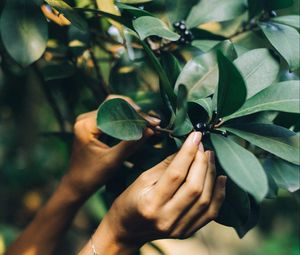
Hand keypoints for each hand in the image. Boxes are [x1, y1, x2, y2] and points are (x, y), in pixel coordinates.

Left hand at [63, 95, 159, 200]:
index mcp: (86, 125)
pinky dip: (126, 120)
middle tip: (152, 123)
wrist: (76, 185)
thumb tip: (150, 130)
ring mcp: (88, 120)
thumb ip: (131, 144)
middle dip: (135, 112)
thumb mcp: (113, 161)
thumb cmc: (91, 176)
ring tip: (147, 124)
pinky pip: (112, 116)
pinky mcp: (93, 125)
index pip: (115, 110)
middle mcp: (85, 118)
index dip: (136, 115)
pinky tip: (137, 127)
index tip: (152, 123)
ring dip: (132, 115)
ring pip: (115, 108)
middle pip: (115, 105)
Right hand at [89, 132, 226, 254]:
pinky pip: (210, 213)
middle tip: (202, 145)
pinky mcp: (187, 232)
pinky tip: (221, 178)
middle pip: (194, 187)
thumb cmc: (130, 201)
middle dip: (201, 161)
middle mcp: (166, 218)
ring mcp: (178, 228)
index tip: (196, 135)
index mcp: (151, 203)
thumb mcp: (143, 178)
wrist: (128, 230)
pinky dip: (219, 194)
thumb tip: (187, 148)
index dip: (188, 152)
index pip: (176, 174)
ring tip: (209, 157)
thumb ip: (167, 165)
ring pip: (205, 199)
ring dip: (210, 174)